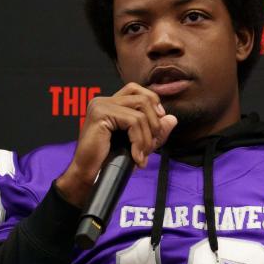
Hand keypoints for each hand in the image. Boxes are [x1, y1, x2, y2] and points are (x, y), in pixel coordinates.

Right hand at [56, 83, 177, 207]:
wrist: (90, 174)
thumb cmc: (110, 159)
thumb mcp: (140, 143)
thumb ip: (156, 130)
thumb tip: (173, 118)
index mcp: (111, 103)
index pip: (137, 90)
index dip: (153, 103)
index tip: (158, 125)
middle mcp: (103, 100)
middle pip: (143, 98)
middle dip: (154, 123)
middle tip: (152, 145)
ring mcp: (101, 105)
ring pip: (140, 114)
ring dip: (147, 137)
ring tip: (142, 155)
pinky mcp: (100, 114)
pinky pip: (133, 122)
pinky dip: (139, 141)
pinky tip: (136, 156)